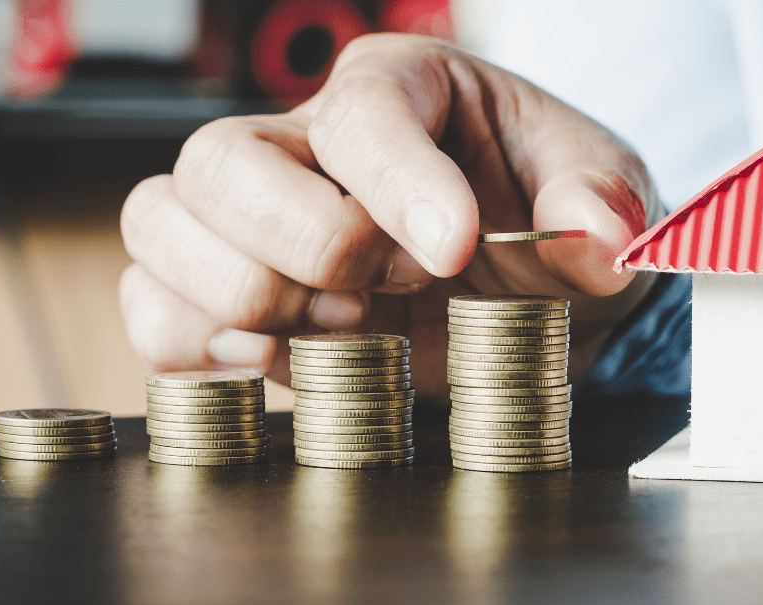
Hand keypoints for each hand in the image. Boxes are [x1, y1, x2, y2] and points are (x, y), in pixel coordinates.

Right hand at [119, 34, 661, 400]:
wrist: (534, 306)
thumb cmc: (557, 231)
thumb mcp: (608, 206)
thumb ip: (607, 211)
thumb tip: (596, 232)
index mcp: (406, 89)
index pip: (362, 114)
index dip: (398, 186)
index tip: (454, 251)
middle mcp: (311, 143)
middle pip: (220, 161)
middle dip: (307, 245)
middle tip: (392, 290)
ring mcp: (257, 219)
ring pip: (162, 225)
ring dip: (245, 297)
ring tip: (345, 327)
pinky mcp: (231, 296)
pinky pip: (154, 311)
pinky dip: (204, 348)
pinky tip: (287, 358)